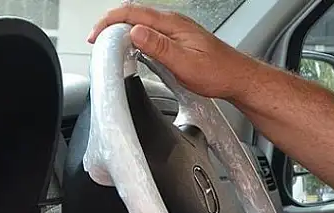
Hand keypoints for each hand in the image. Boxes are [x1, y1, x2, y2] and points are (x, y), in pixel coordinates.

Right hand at [88, 4, 257, 99]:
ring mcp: (176, 30)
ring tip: (108, 44)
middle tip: (97, 41)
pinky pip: (150, 32)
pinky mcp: (177, 40)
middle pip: (134, 14)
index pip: (133, 13)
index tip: (96, 35)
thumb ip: (159, 47)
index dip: (110, 22)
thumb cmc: (218, 72)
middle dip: (111, 24)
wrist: (237, 78)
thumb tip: (135, 32)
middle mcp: (173, 23)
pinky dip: (134, 37)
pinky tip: (132, 48)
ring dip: (122, 31)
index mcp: (172, 24)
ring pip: (141, 23)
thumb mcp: (185, 63)